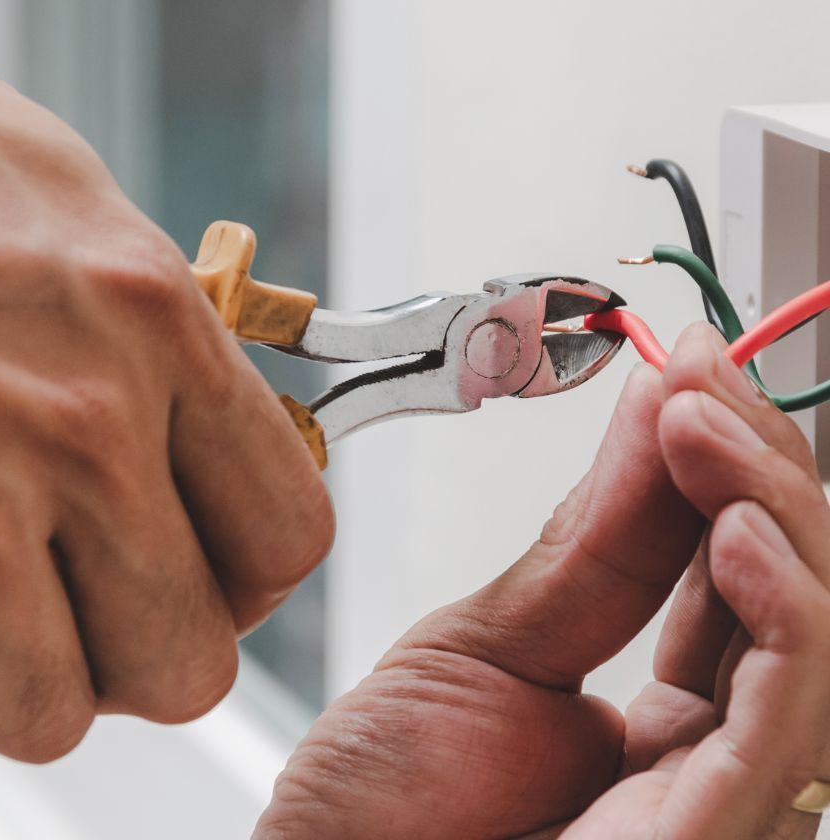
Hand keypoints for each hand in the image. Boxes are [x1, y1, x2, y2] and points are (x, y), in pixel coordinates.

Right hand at [0, 29, 332, 763]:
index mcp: (152, 325)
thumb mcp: (47, 183)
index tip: (204, 567)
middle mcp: (77, 426)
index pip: (286, 531)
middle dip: (130, 652)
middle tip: (74, 601)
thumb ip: (137, 299)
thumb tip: (190, 373)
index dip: (249, 576)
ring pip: (44, 716)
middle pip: (187, 662)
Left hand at [257, 325, 829, 838]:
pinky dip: (787, 622)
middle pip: (799, 602)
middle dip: (763, 475)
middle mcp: (718, 766)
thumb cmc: (384, 805)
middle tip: (698, 384)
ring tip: (702, 429)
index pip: (746, 580)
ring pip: (820, 652)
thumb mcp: (492, 643)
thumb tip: (660, 410)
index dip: (732, 470)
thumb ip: (594, 546)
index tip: (690, 374)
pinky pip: (785, 730)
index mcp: (667, 726)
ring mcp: (727, 809)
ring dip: (777, 516)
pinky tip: (738, 535)